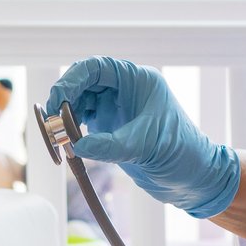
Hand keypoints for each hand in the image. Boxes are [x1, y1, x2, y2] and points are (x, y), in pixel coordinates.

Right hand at [45, 57, 241, 217]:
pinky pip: (83, 122)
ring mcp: (117, 107)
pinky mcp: (112, 127)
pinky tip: (69, 146)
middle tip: (52, 126)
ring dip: (65, 119)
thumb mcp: (145, 147)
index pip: (96, 67)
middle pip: (83, 83)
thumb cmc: (181, 154)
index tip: (56, 101)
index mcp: (137, 80)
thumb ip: (110, 145)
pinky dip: (72, 132)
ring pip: (79, 103)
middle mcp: (125, 89)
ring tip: (59, 139)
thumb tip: (75, 145)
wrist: (193, 179)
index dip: (72, 79)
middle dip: (64, 101)